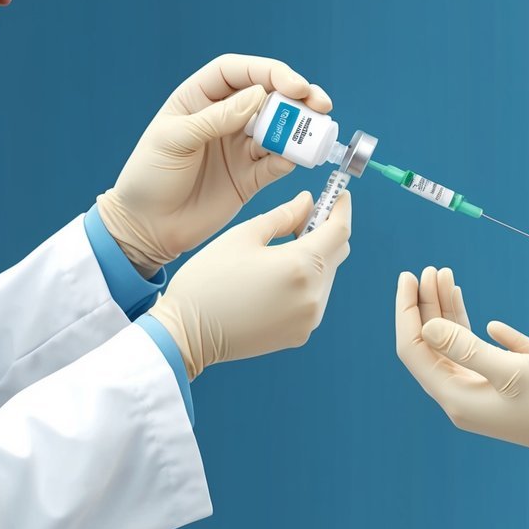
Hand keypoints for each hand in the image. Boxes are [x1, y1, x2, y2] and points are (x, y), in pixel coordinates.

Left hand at [97, 54, 332, 276]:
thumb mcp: (174, 141)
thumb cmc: (149, 177)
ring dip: (299, 129)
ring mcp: (239, 148)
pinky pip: (277, 163)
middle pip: (269, 96)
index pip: (239, 72)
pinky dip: (289, 160)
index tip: (294, 86)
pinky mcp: (250, 177)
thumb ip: (215, 118)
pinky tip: (291, 161)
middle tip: (320, 105)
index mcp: (200, 99)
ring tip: (315, 134)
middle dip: (298, 97)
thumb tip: (259, 96)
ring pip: (279, 129)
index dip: (269, 72)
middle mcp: (225, 118)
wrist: (146, 228)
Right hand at [149, 190, 351, 378]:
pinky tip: (279, 277)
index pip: (339, 230)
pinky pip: (314, 299)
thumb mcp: (244, 235)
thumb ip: (284, 215)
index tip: (339, 195)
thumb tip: (307, 202)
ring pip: (326, 276)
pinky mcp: (300, 333)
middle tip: (305, 217)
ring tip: (283, 249)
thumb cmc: (209, 279)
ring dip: (315, 258)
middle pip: (337, 253)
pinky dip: (305, 282)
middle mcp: (313, 295)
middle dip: (327, 230)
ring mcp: (309, 318)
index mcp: (300, 265)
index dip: (341, 208)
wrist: (187, 333)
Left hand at [394, 267, 528, 479]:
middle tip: (429, 269)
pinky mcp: (504, 386)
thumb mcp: (513, 371)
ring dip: (447, 311)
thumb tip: (427, 326)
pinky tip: (479, 316)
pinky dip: (474, 331)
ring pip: (454, 345)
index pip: (415, 350)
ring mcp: (483, 392)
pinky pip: (479, 353)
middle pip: (432, 345)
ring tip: (444, 275)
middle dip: (427, 305)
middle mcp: (463, 397)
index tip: (407, 276)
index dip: (407, 311)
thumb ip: (467, 348)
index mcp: (457, 398)